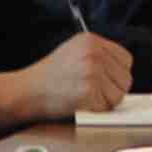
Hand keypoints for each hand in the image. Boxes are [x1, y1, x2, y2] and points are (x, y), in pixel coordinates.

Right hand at [0, 33, 133, 127]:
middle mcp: (94, 53)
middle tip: (94, 93)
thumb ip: (98, 55)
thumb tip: (121, 70)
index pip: (126, 59)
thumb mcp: (73, 52)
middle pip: (125, 78)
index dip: (118, 74)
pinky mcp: (88, 91)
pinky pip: (106, 107)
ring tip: (86, 97)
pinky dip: (96, 110)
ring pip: (119, 94)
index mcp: (91, 40)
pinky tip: (80, 103)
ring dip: (106, 102)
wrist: (26, 90)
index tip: (106, 81)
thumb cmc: (48, 76)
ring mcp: (92, 72)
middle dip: (113, 89)